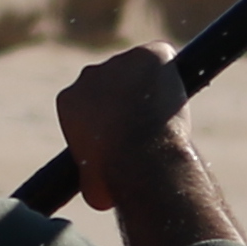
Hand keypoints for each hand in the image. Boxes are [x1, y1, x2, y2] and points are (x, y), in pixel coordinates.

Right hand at [56, 42, 193, 188]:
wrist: (141, 156)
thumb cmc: (115, 176)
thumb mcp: (92, 183)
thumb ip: (92, 174)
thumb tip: (98, 191)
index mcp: (69, 100)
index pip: (90, 101)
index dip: (108, 115)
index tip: (124, 130)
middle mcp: (89, 75)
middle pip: (113, 81)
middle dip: (127, 96)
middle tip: (147, 121)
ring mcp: (122, 60)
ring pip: (140, 69)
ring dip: (150, 85)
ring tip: (165, 113)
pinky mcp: (151, 54)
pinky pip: (164, 57)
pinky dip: (172, 70)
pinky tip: (177, 90)